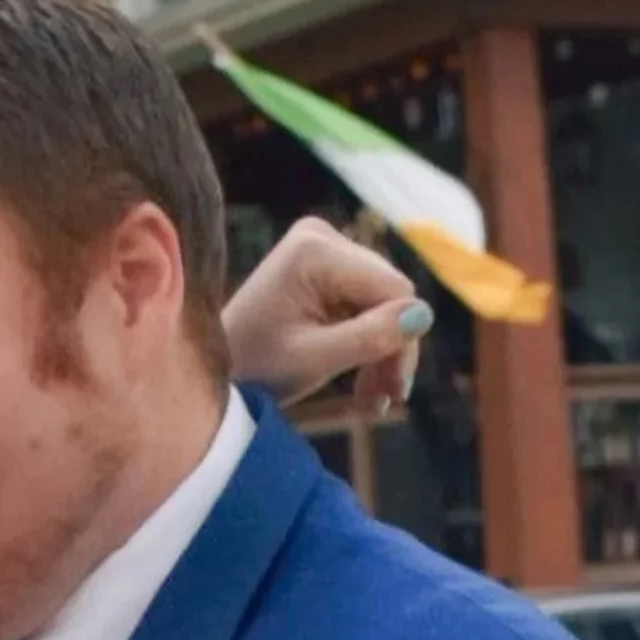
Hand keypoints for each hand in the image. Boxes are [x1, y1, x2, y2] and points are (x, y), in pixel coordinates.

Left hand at [222, 217, 432, 412]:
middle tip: (385, 402)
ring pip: (385, 305)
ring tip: (374, 402)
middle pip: (391, 296)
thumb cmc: (253, 367)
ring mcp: (325, 251)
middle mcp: (322, 237)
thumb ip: (369, 338)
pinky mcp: (327, 271)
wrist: (215, 370)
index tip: (394, 391)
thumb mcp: (314, 360)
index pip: (392, 290)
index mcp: (315, 249)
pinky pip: (368, 308)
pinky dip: (369, 346)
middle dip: (392, 351)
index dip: (402, 340)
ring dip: (383, 355)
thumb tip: (424, 315)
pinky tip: (366, 386)